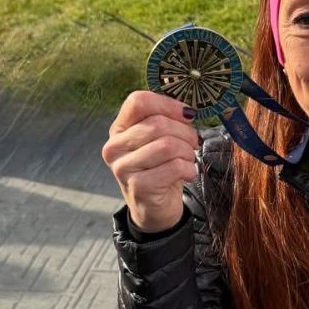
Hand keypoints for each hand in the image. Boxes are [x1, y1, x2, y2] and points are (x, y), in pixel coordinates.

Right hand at [102, 91, 199, 232]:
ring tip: (188, 159)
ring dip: (187, 152)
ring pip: (168, 145)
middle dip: (185, 132)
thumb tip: (187, 111)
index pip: (138, 101)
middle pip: (157, 124)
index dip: (167, 104)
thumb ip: (167, 120)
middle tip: (193, 143)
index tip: (187, 114)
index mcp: (119, 128)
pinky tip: (187, 174)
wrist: (154, 208)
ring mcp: (123, 167)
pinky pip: (174, 167)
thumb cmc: (159, 168)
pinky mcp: (138, 186)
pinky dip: (189, 169)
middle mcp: (115, 147)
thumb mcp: (159, 140)